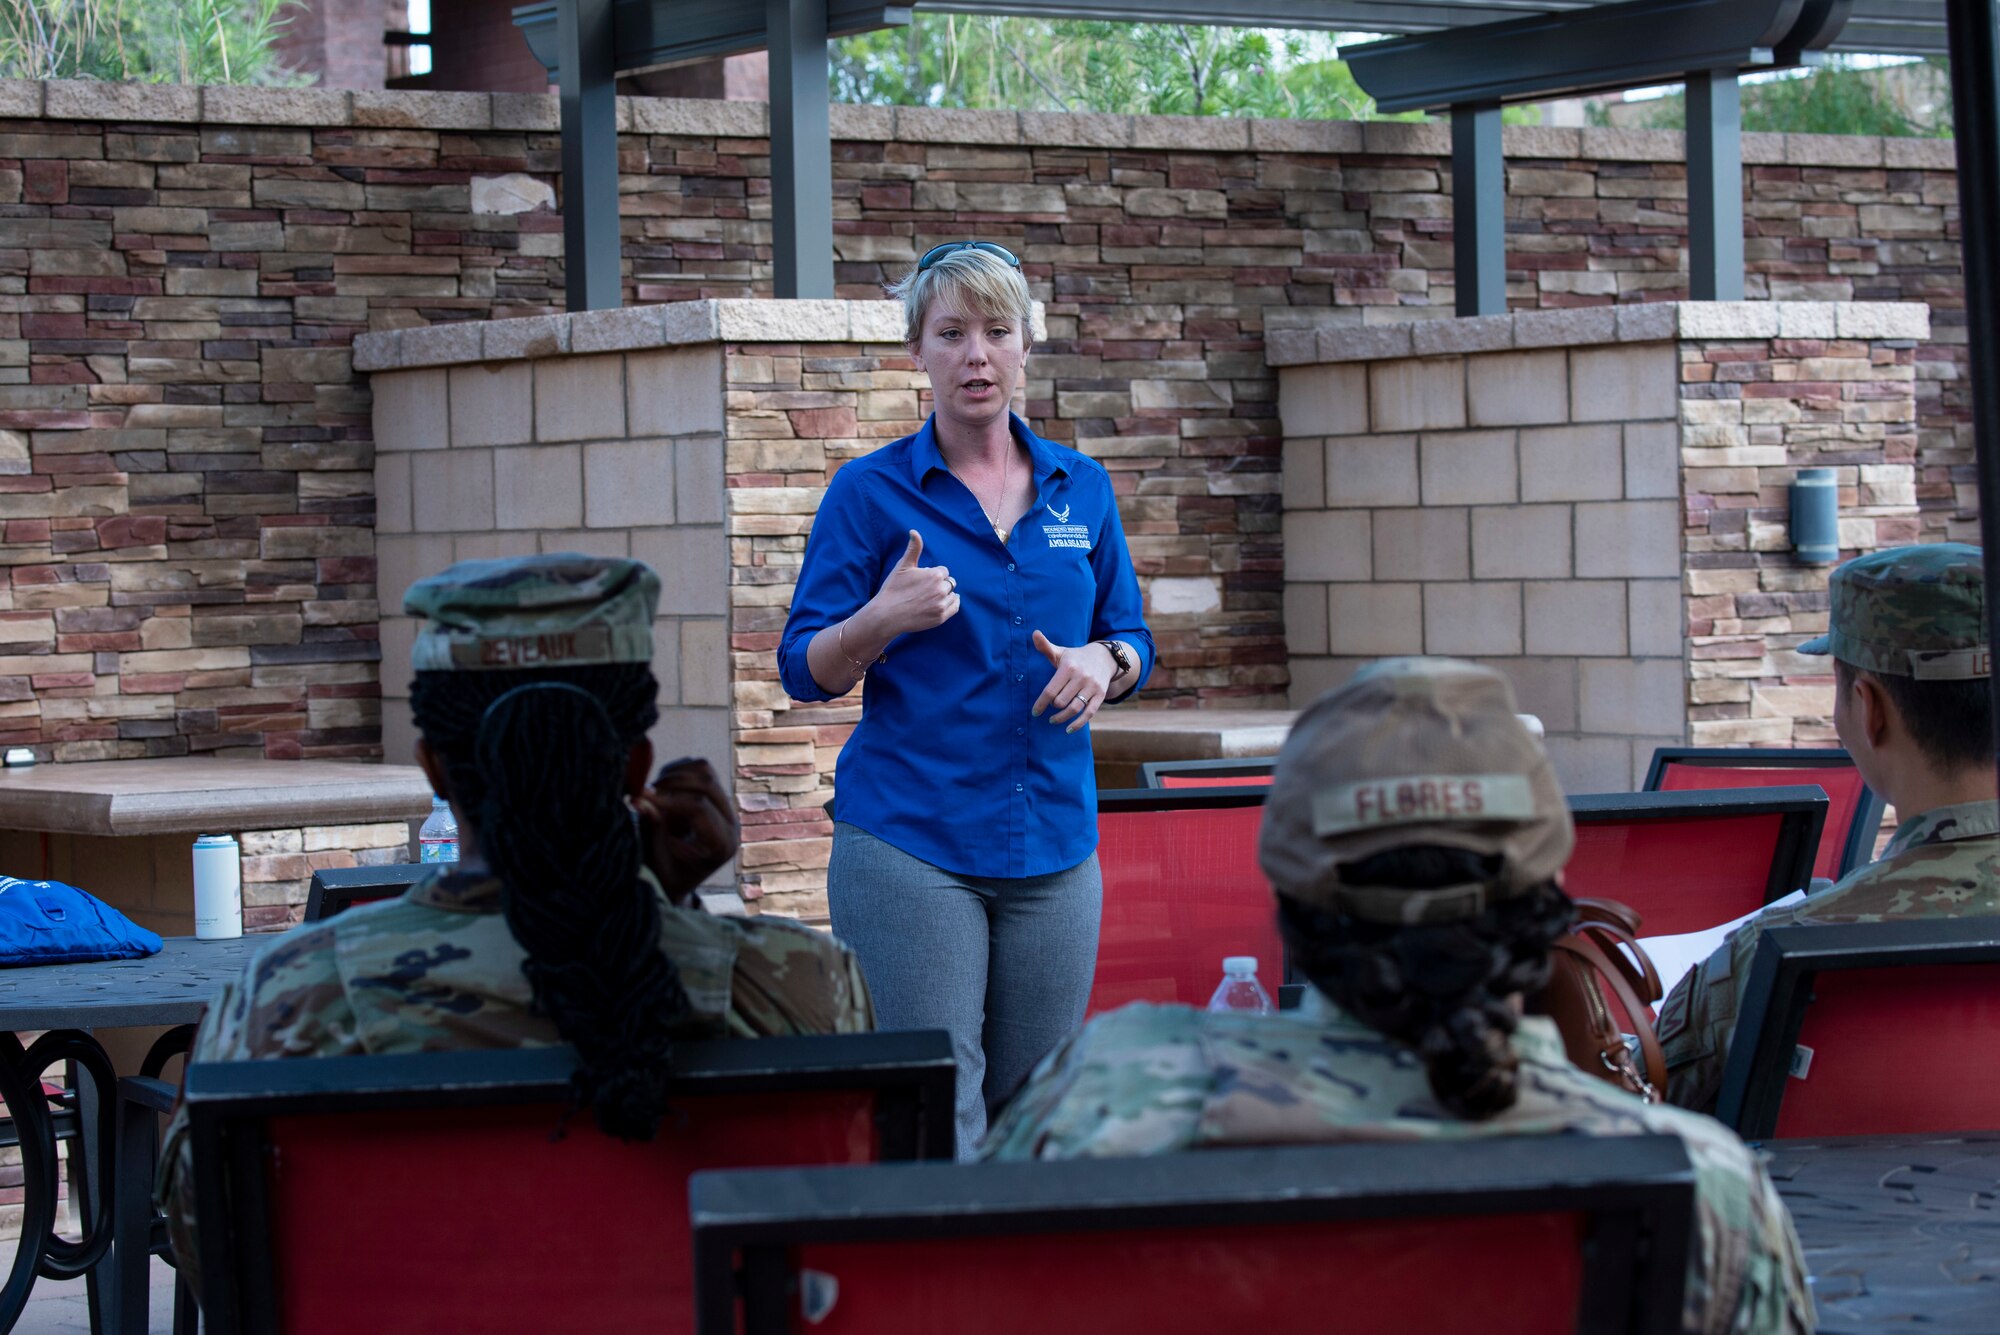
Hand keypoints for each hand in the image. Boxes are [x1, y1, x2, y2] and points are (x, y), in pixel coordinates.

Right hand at [632, 757, 738, 902]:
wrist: (675, 879)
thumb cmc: (664, 876)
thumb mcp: (656, 861)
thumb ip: (651, 831)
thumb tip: (639, 799)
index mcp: (722, 845)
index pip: (700, 808)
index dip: (668, 800)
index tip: (640, 799)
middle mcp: (730, 822)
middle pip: (706, 783)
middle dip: (670, 784)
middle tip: (642, 794)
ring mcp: (725, 805)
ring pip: (703, 769)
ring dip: (672, 776)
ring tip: (651, 796)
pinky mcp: (714, 793)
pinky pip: (697, 766)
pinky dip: (674, 771)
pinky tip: (659, 792)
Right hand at [867, 530, 959, 637]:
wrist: (886, 615)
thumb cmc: (893, 588)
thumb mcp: (903, 566)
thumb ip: (913, 548)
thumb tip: (914, 531)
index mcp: (935, 574)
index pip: (943, 571)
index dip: (932, 575)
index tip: (921, 581)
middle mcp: (941, 589)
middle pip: (948, 583)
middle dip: (939, 585)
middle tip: (923, 591)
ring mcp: (941, 604)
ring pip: (952, 594)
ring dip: (945, 594)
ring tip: (929, 598)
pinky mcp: (941, 617)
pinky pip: (955, 607)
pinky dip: (951, 604)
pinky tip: (942, 603)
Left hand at [1030, 631, 1115, 733]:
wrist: (1104, 658)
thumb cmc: (1075, 658)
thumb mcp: (1061, 651)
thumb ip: (1045, 646)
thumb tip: (1034, 633)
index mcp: (1069, 667)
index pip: (1051, 690)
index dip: (1041, 703)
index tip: (1035, 712)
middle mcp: (1081, 677)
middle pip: (1061, 701)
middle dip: (1053, 707)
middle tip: (1049, 709)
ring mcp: (1092, 687)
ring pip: (1074, 708)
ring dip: (1062, 718)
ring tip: (1053, 720)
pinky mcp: (1100, 695)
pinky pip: (1089, 713)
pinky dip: (1078, 724)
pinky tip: (1068, 730)